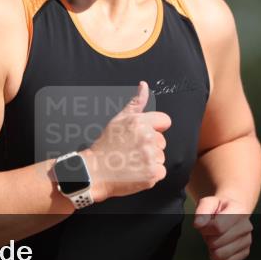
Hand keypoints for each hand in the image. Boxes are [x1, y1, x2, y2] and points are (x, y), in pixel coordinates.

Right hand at [82, 81, 171, 201]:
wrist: (95, 171)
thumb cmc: (105, 145)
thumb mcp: (119, 120)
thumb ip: (136, 103)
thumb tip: (144, 85)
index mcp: (140, 122)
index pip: (164, 121)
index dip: (156, 128)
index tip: (144, 136)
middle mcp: (147, 138)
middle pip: (162, 141)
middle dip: (150, 146)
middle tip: (131, 151)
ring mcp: (150, 156)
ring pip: (161, 157)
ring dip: (150, 161)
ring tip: (132, 162)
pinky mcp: (152, 173)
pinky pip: (161, 171)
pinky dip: (150, 174)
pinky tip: (136, 172)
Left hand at [193, 196, 252, 259]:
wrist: (232, 212)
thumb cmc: (218, 208)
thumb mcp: (208, 203)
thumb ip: (201, 212)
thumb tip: (198, 224)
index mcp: (239, 211)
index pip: (217, 227)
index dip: (205, 229)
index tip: (204, 225)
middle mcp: (246, 226)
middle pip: (217, 243)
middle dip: (208, 238)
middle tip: (211, 231)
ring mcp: (247, 240)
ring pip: (220, 255)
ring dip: (212, 248)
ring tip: (215, 237)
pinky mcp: (245, 252)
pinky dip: (217, 257)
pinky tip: (219, 247)